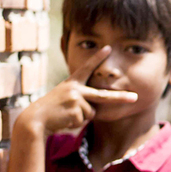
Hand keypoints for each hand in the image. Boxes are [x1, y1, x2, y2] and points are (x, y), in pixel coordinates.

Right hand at [15, 45, 136, 136]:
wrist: (35, 119)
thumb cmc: (51, 110)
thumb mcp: (64, 98)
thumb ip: (80, 98)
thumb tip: (95, 109)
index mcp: (72, 83)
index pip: (87, 68)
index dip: (98, 58)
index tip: (108, 48)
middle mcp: (75, 88)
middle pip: (103, 95)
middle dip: (121, 98)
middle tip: (135, 98)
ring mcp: (76, 99)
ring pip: (91, 113)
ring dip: (81, 117)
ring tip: (66, 115)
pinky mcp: (75, 111)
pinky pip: (84, 120)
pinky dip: (76, 123)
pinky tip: (64, 119)